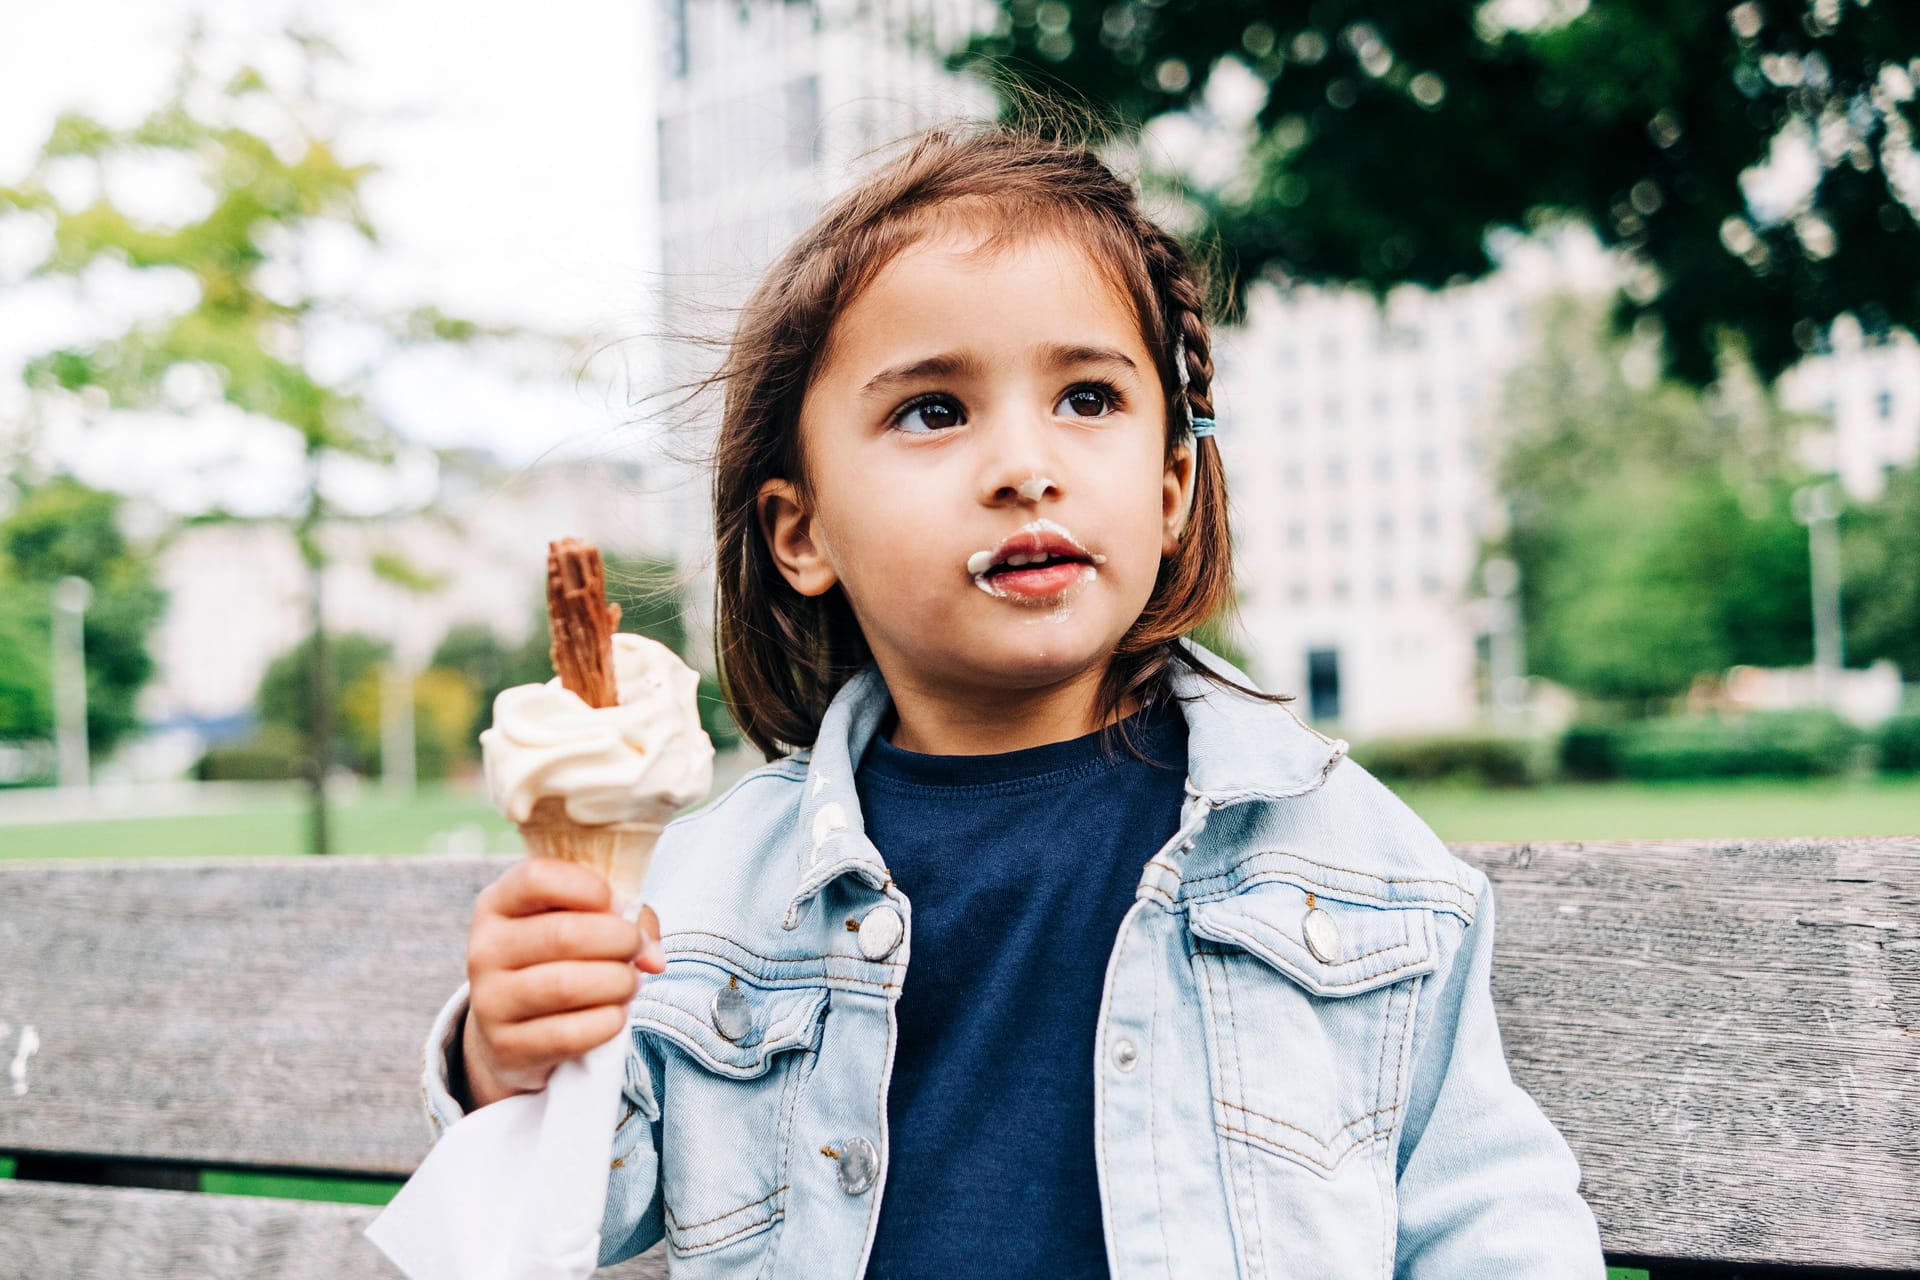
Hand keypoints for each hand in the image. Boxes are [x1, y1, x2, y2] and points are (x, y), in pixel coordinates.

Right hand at [459, 857, 664, 1108]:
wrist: (514, 1030)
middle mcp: (483, 949)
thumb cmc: (560, 960)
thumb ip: (626, 919)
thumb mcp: (580, 922)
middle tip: (637, 948)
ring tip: (630, 981)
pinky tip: (615, 1013)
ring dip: (618, 983)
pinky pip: (570, 1034)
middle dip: (620, 940)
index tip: (616, 906)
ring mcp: (489, 1001)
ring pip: (566, 986)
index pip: (537, 878)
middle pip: (562, 934)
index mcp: (497, 905)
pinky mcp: (506, 1046)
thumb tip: (653, 958)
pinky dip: (608, 1021)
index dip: (590, 888)